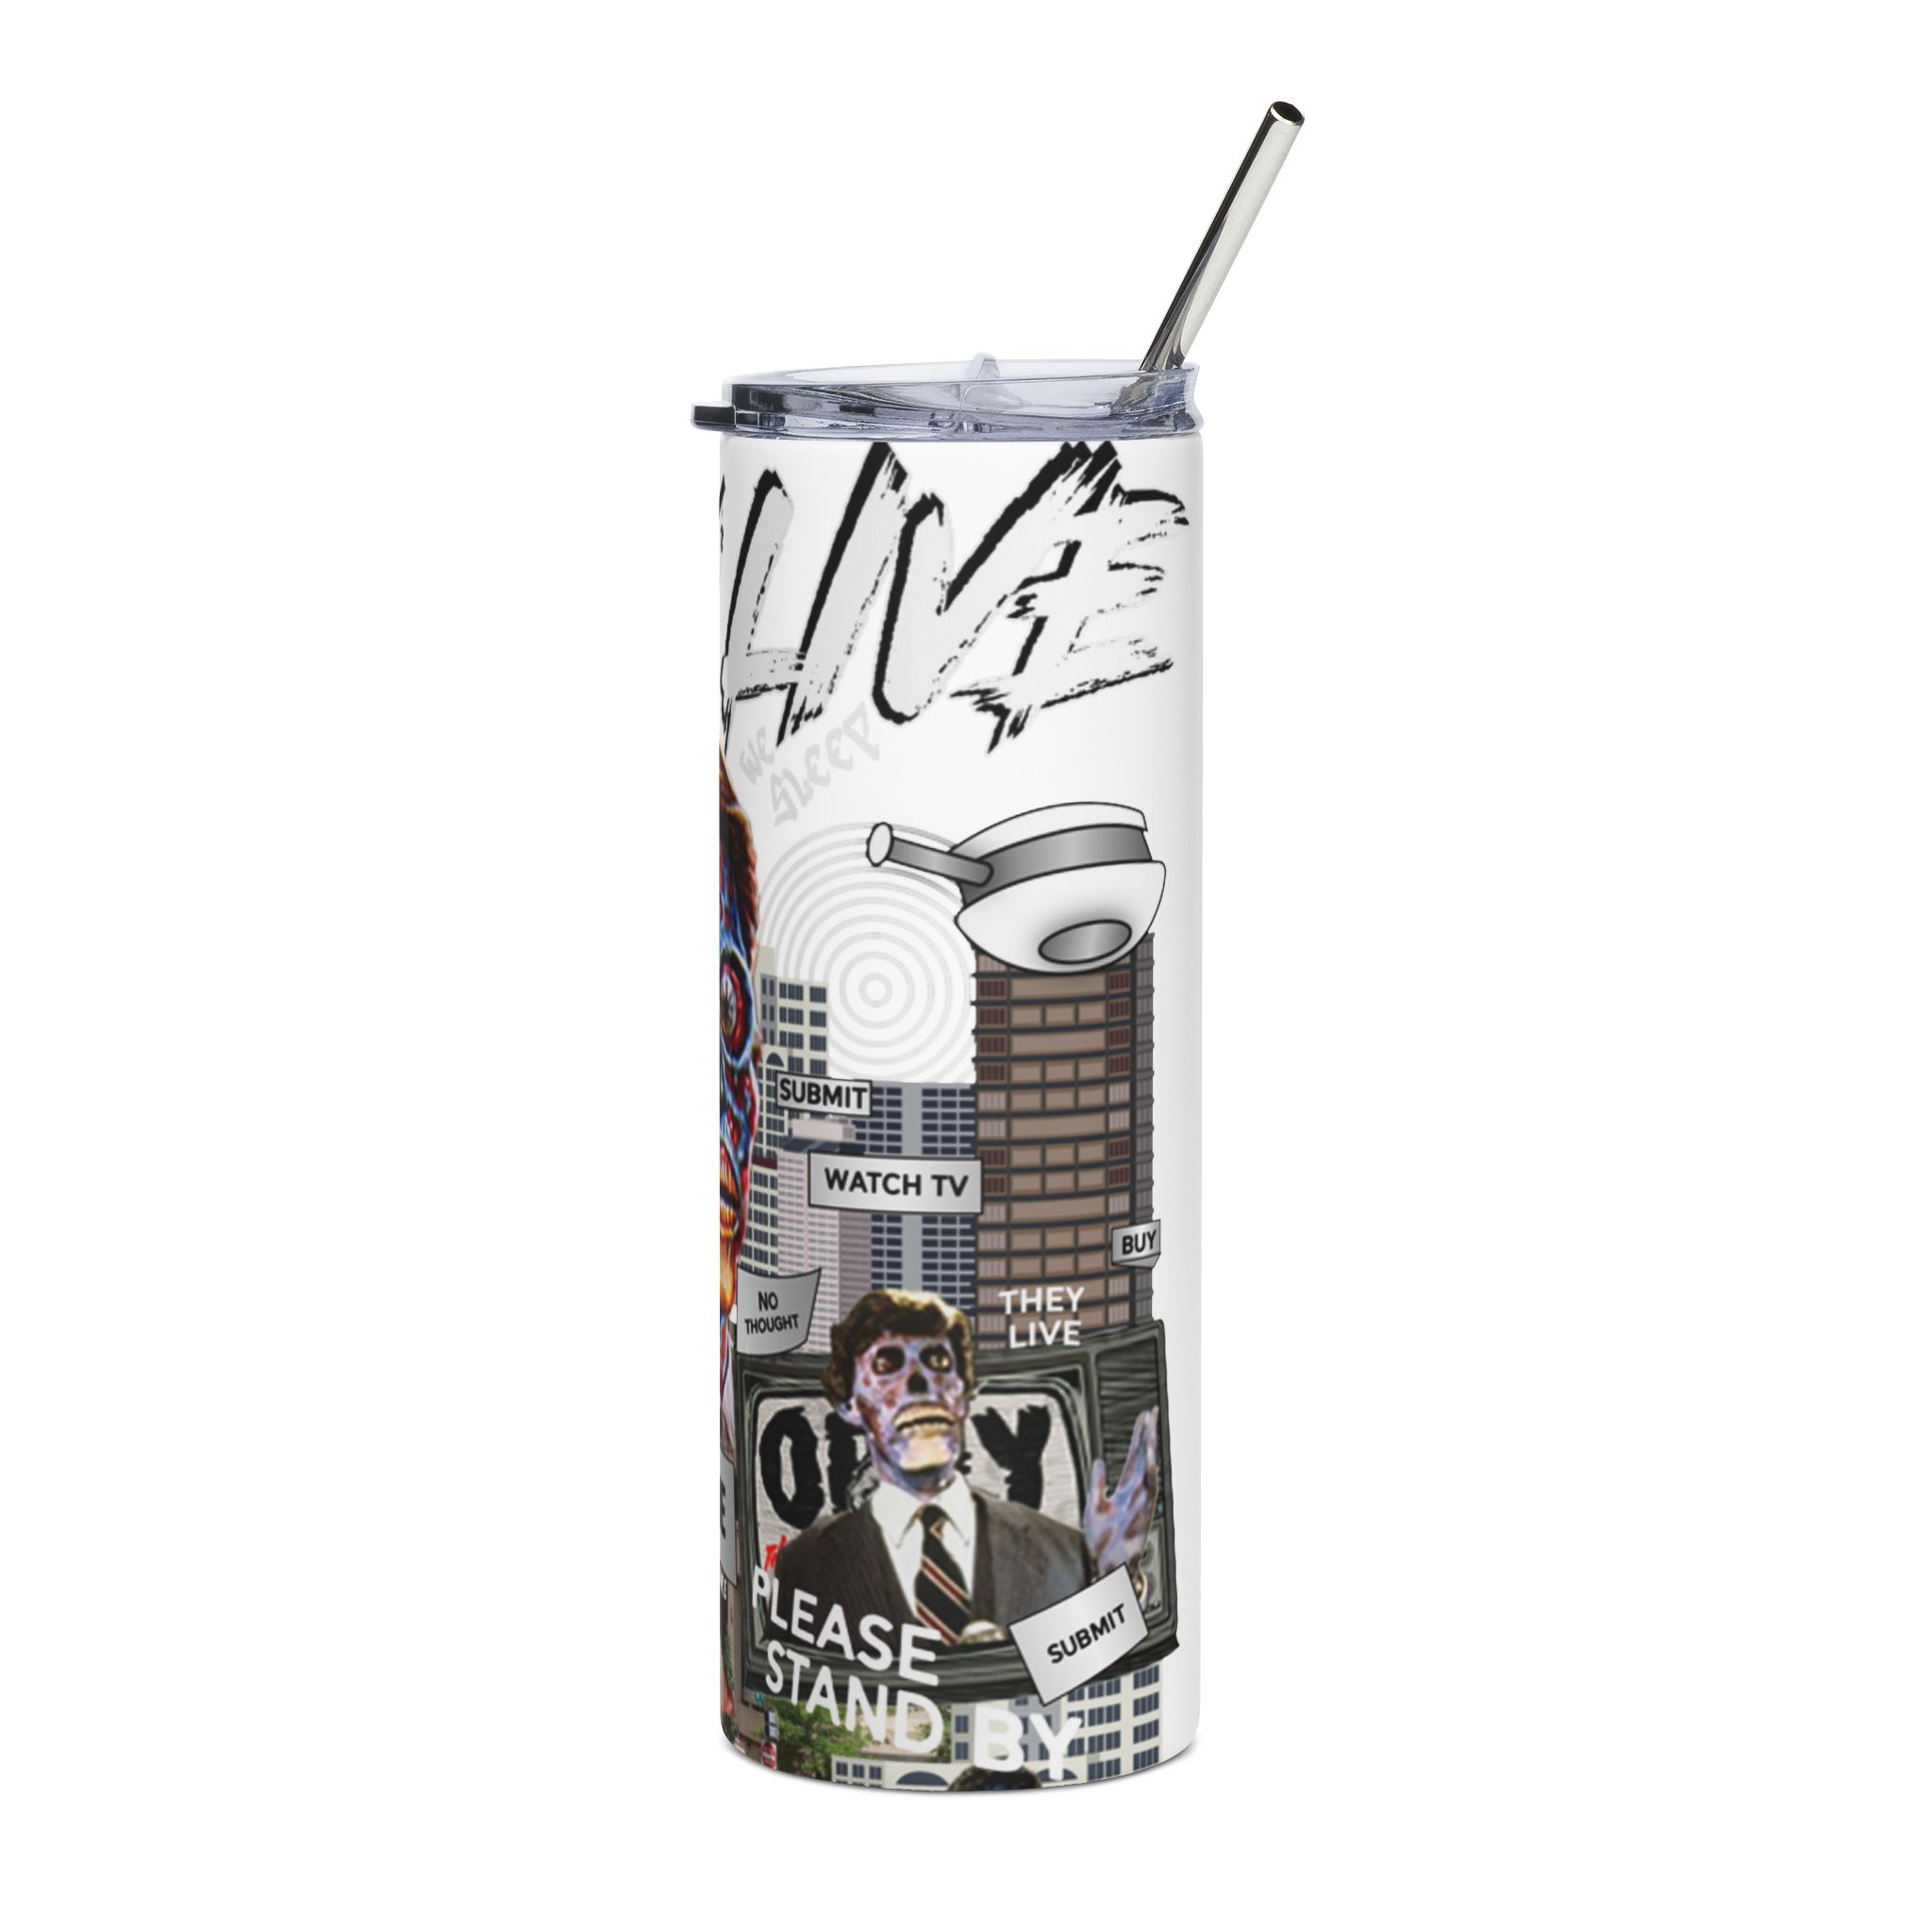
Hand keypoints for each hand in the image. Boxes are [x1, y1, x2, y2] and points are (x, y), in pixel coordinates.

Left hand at [1082, 1407, 1159, 1579]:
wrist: (1105, 1568)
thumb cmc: (1103, 1543)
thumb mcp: (1094, 1506)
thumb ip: (1097, 1483)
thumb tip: (1099, 1462)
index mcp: (1125, 1491)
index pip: (1134, 1458)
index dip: (1138, 1437)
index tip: (1143, 1417)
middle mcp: (1136, 1495)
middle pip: (1144, 1459)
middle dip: (1148, 1436)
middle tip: (1153, 1413)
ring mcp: (1140, 1504)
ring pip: (1149, 1471)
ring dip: (1150, 1450)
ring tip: (1151, 1430)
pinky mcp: (1142, 1515)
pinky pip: (1148, 1491)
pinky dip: (1149, 1473)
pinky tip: (1148, 1457)